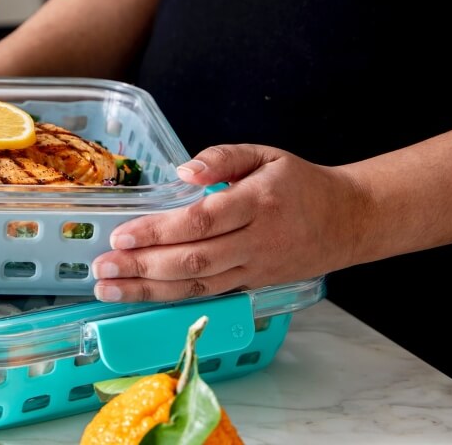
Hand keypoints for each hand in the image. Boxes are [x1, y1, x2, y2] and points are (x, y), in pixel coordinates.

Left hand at [92, 144, 367, 301]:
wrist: (349, 221)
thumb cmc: (298, 183)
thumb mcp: (265, 154)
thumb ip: (222, 158)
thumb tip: (183, 173)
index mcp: (258, 202)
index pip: (200, 221)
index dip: (158, 231)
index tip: (121, 235)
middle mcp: (256, 241)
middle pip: (193, 260)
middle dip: (142, 267)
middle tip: (102, 268)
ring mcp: (255, 269)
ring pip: (197, 284)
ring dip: (148, 290)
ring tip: (109, 289)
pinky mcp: (253, 285)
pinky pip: (208, 294)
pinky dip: (172, 298)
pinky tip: (141, 296)